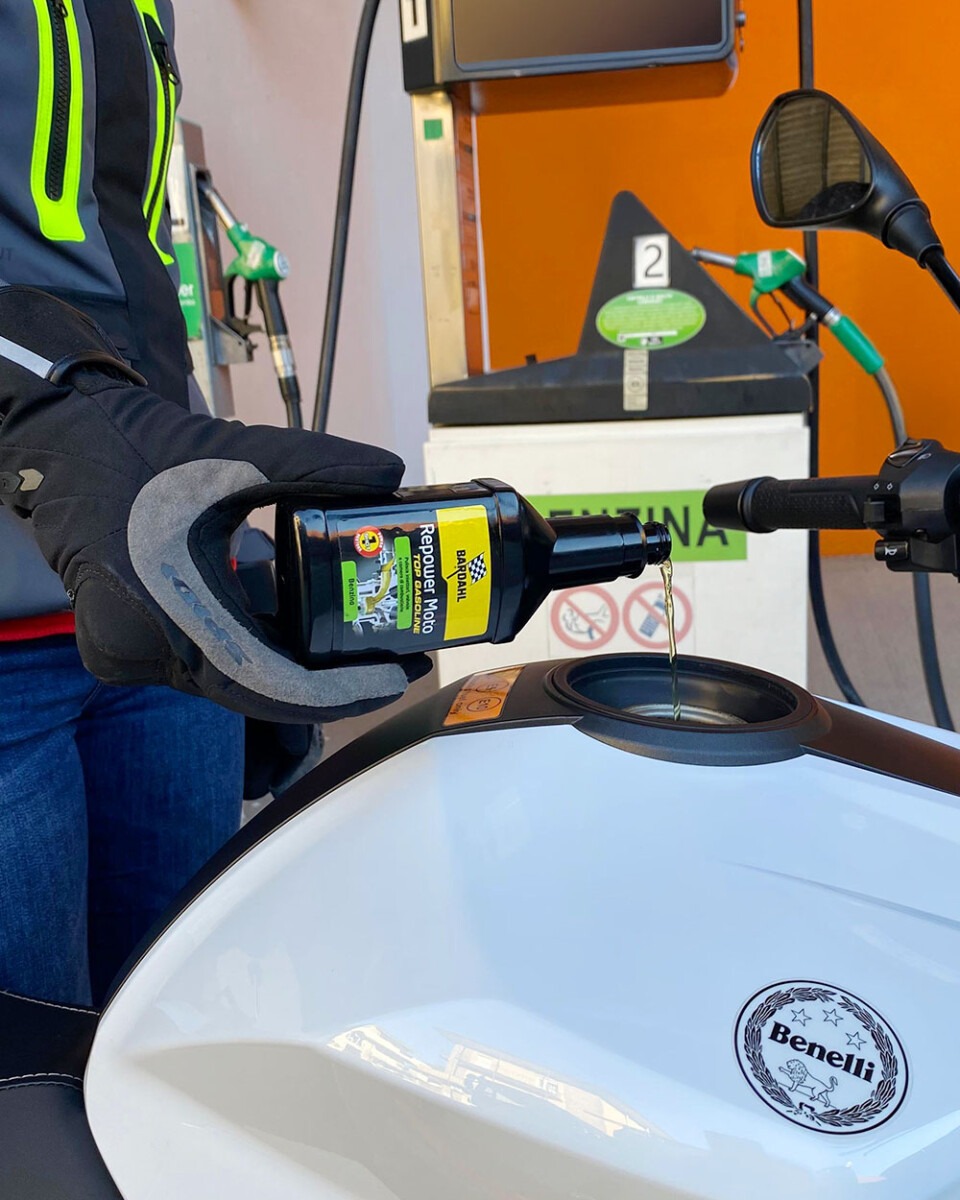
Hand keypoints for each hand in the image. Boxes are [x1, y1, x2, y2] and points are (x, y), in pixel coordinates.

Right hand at [0, 286, 429, 721]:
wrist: (62, 446)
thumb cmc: (134, 450)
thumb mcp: (232, 451)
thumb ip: (313, 462)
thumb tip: (388, 473)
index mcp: (167, 612)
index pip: (268, 683)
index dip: (338, 691)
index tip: (394, 678)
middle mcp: (145, 652)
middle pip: (258, 689)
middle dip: (331, 684)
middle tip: (399, 663)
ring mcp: (135, 656)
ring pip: (236, 679)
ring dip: (298, 670)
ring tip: (368, 650)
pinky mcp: (136, 646)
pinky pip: (213, 663)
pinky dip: (262, 651)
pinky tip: (310, 634)